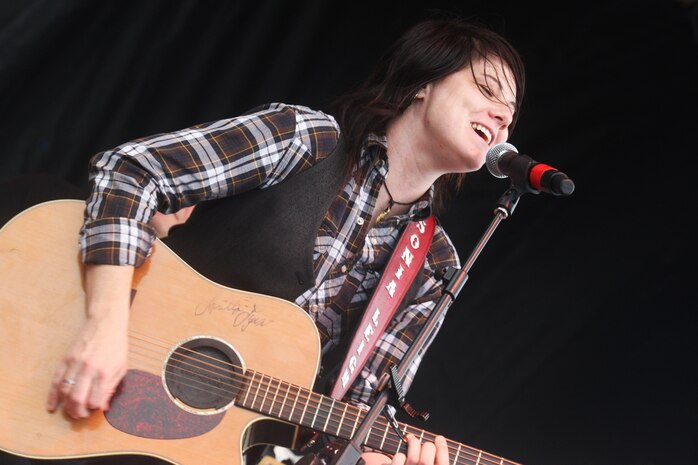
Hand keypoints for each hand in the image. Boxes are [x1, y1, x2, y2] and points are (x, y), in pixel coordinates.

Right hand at [46, 264, 132, 418]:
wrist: (106, 324)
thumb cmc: (116, 346)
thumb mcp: (121, 367)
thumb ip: (112, 387)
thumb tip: (104, 407)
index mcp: (105, 372)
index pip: (95, 400)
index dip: (94, 409)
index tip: (95, 409)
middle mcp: (89, 369)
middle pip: (77, 399)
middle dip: (77, 412)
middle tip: (81, 415)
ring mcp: (76, 364)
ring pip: (65, 391)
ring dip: (66, 406)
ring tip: (71, 411)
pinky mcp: (66, 359)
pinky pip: (56, 381)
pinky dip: (52, 396)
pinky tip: (52, 406)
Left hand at [362, 434, 448, 464]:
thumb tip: (435, 450)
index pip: (443, 463)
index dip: (442, 448)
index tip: (439, 439)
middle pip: (427, 459)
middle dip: (428, 446)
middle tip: (427, 444)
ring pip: (412, 457)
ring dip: (413, 445)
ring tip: (411, 440)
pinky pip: (399, 458)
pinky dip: (400, 455)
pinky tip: (401, 456)